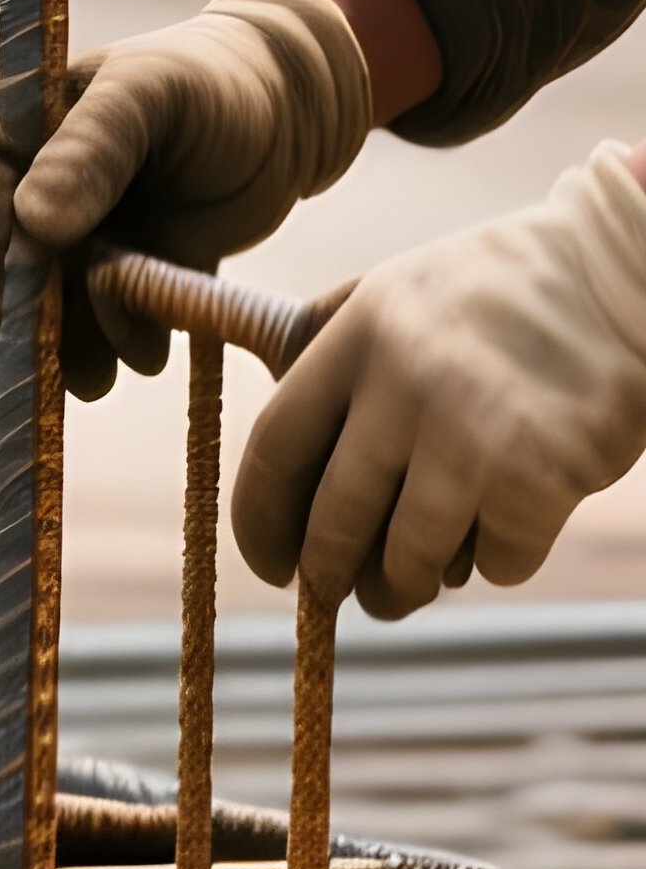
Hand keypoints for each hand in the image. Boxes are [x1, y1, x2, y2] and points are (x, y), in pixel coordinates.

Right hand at [0, 0, 371, 396]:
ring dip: (52, 347)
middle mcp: (22, 184)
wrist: (277, 122)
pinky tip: (146, 349)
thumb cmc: (209, 86)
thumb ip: (92, 147)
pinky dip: (98, 353)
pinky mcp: (97, 285)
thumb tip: (30, 223)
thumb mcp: (153, 95)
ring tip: (103, 369)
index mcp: (18, 120)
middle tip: (61, 330)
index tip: (33, 256)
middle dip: (20, 304)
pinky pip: (71, 336)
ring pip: (12, 310)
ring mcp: (57, 242)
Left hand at [233, 142, 645, 620]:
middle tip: (327, 591)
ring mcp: (472, 438)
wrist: (615, 276)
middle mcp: (404, 387)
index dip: (258, 517)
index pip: (276, 447)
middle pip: (333, 521)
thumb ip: (326, 345)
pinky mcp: (539, 482)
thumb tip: (273, 417)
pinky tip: (499, 528)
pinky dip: (492, 560)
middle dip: (325, 573)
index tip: (268, 559)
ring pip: (408, 561)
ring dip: (401, 588)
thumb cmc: (494, 291)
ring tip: (402, 587)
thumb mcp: (391, 291)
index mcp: (357, 336)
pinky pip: (494, 563)